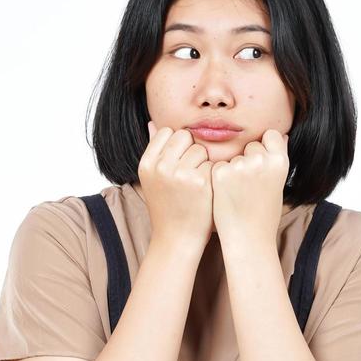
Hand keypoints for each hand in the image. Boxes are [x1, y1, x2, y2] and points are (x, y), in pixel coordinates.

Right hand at [139, 120, 213, 250]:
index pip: (168, 132)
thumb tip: (153, 122)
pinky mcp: (201, 182)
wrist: (178, 238)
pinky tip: (207, 191)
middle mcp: (161, 166)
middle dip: (191, 150)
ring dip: (203, 163)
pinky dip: (213, 175)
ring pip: (200, 149)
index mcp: (147, 163)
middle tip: (190, 173)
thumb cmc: (168, 206)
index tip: (178, 164)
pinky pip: (213, 163)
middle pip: (185, 136)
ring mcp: (180, 174)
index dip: (178, 145)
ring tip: (197, 184)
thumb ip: (155, 149)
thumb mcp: (153, 178)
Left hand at [211, 129, 288, 251]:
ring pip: (234, 156)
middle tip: (250, 186)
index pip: (271, 135)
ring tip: (239, 194)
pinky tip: (227, 195)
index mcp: (280, 162)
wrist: (248, 239)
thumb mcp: (278, 183)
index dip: (265, 146)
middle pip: (251, 145)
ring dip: (233, 170)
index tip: (262, 162)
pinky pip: (219, 166)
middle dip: (248, 159)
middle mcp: (261, 160)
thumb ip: (277, 159)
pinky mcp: (220, 173)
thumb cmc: (264, 214)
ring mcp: (239, 166)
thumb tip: (280, 136)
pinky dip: (220, 178)